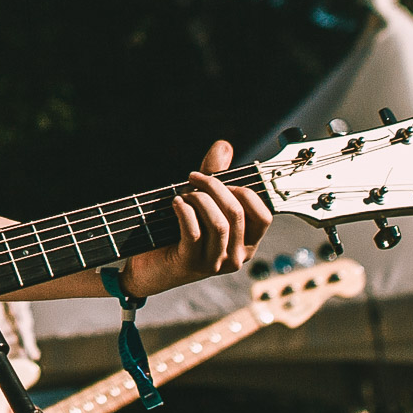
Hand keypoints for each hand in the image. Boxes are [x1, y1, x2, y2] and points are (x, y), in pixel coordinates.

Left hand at [119, 139, 272, 295]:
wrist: (150, 267)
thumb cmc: (180, 233)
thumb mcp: (202, 201)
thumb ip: (215, 175)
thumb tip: (224, 146)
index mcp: (247, 244)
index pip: (263, 217)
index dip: (245, 193)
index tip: (223, 181)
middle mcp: (236, 258)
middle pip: (237, 213)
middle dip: (215, 187)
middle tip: (194, 178)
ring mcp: (214, 264)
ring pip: (219, 224)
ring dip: (199, 200)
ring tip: (184, 193)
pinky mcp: (191, 264)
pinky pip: (194, 232)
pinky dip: (184, 211)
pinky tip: (175, 203)